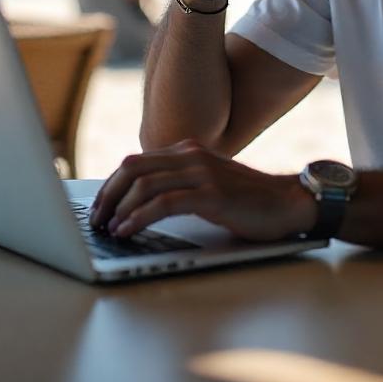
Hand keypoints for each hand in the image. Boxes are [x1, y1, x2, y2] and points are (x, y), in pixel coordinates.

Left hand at [88, 139, 316, 241]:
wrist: (288, 202)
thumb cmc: (247, 199)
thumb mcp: (208, 183)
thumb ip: (181, 183)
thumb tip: (140, 203)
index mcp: (188, 151)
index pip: (136, 162)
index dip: (111, 185)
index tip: (98, 208)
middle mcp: (192, 155)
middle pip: (133, 168)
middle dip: (107, 195)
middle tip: (95, 220)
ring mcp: (202, 173)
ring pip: (145, 184)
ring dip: (119, 209)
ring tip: (109, 229)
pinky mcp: (212, 195)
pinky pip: (164, 203)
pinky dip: (139, 217)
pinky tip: (129, 231)